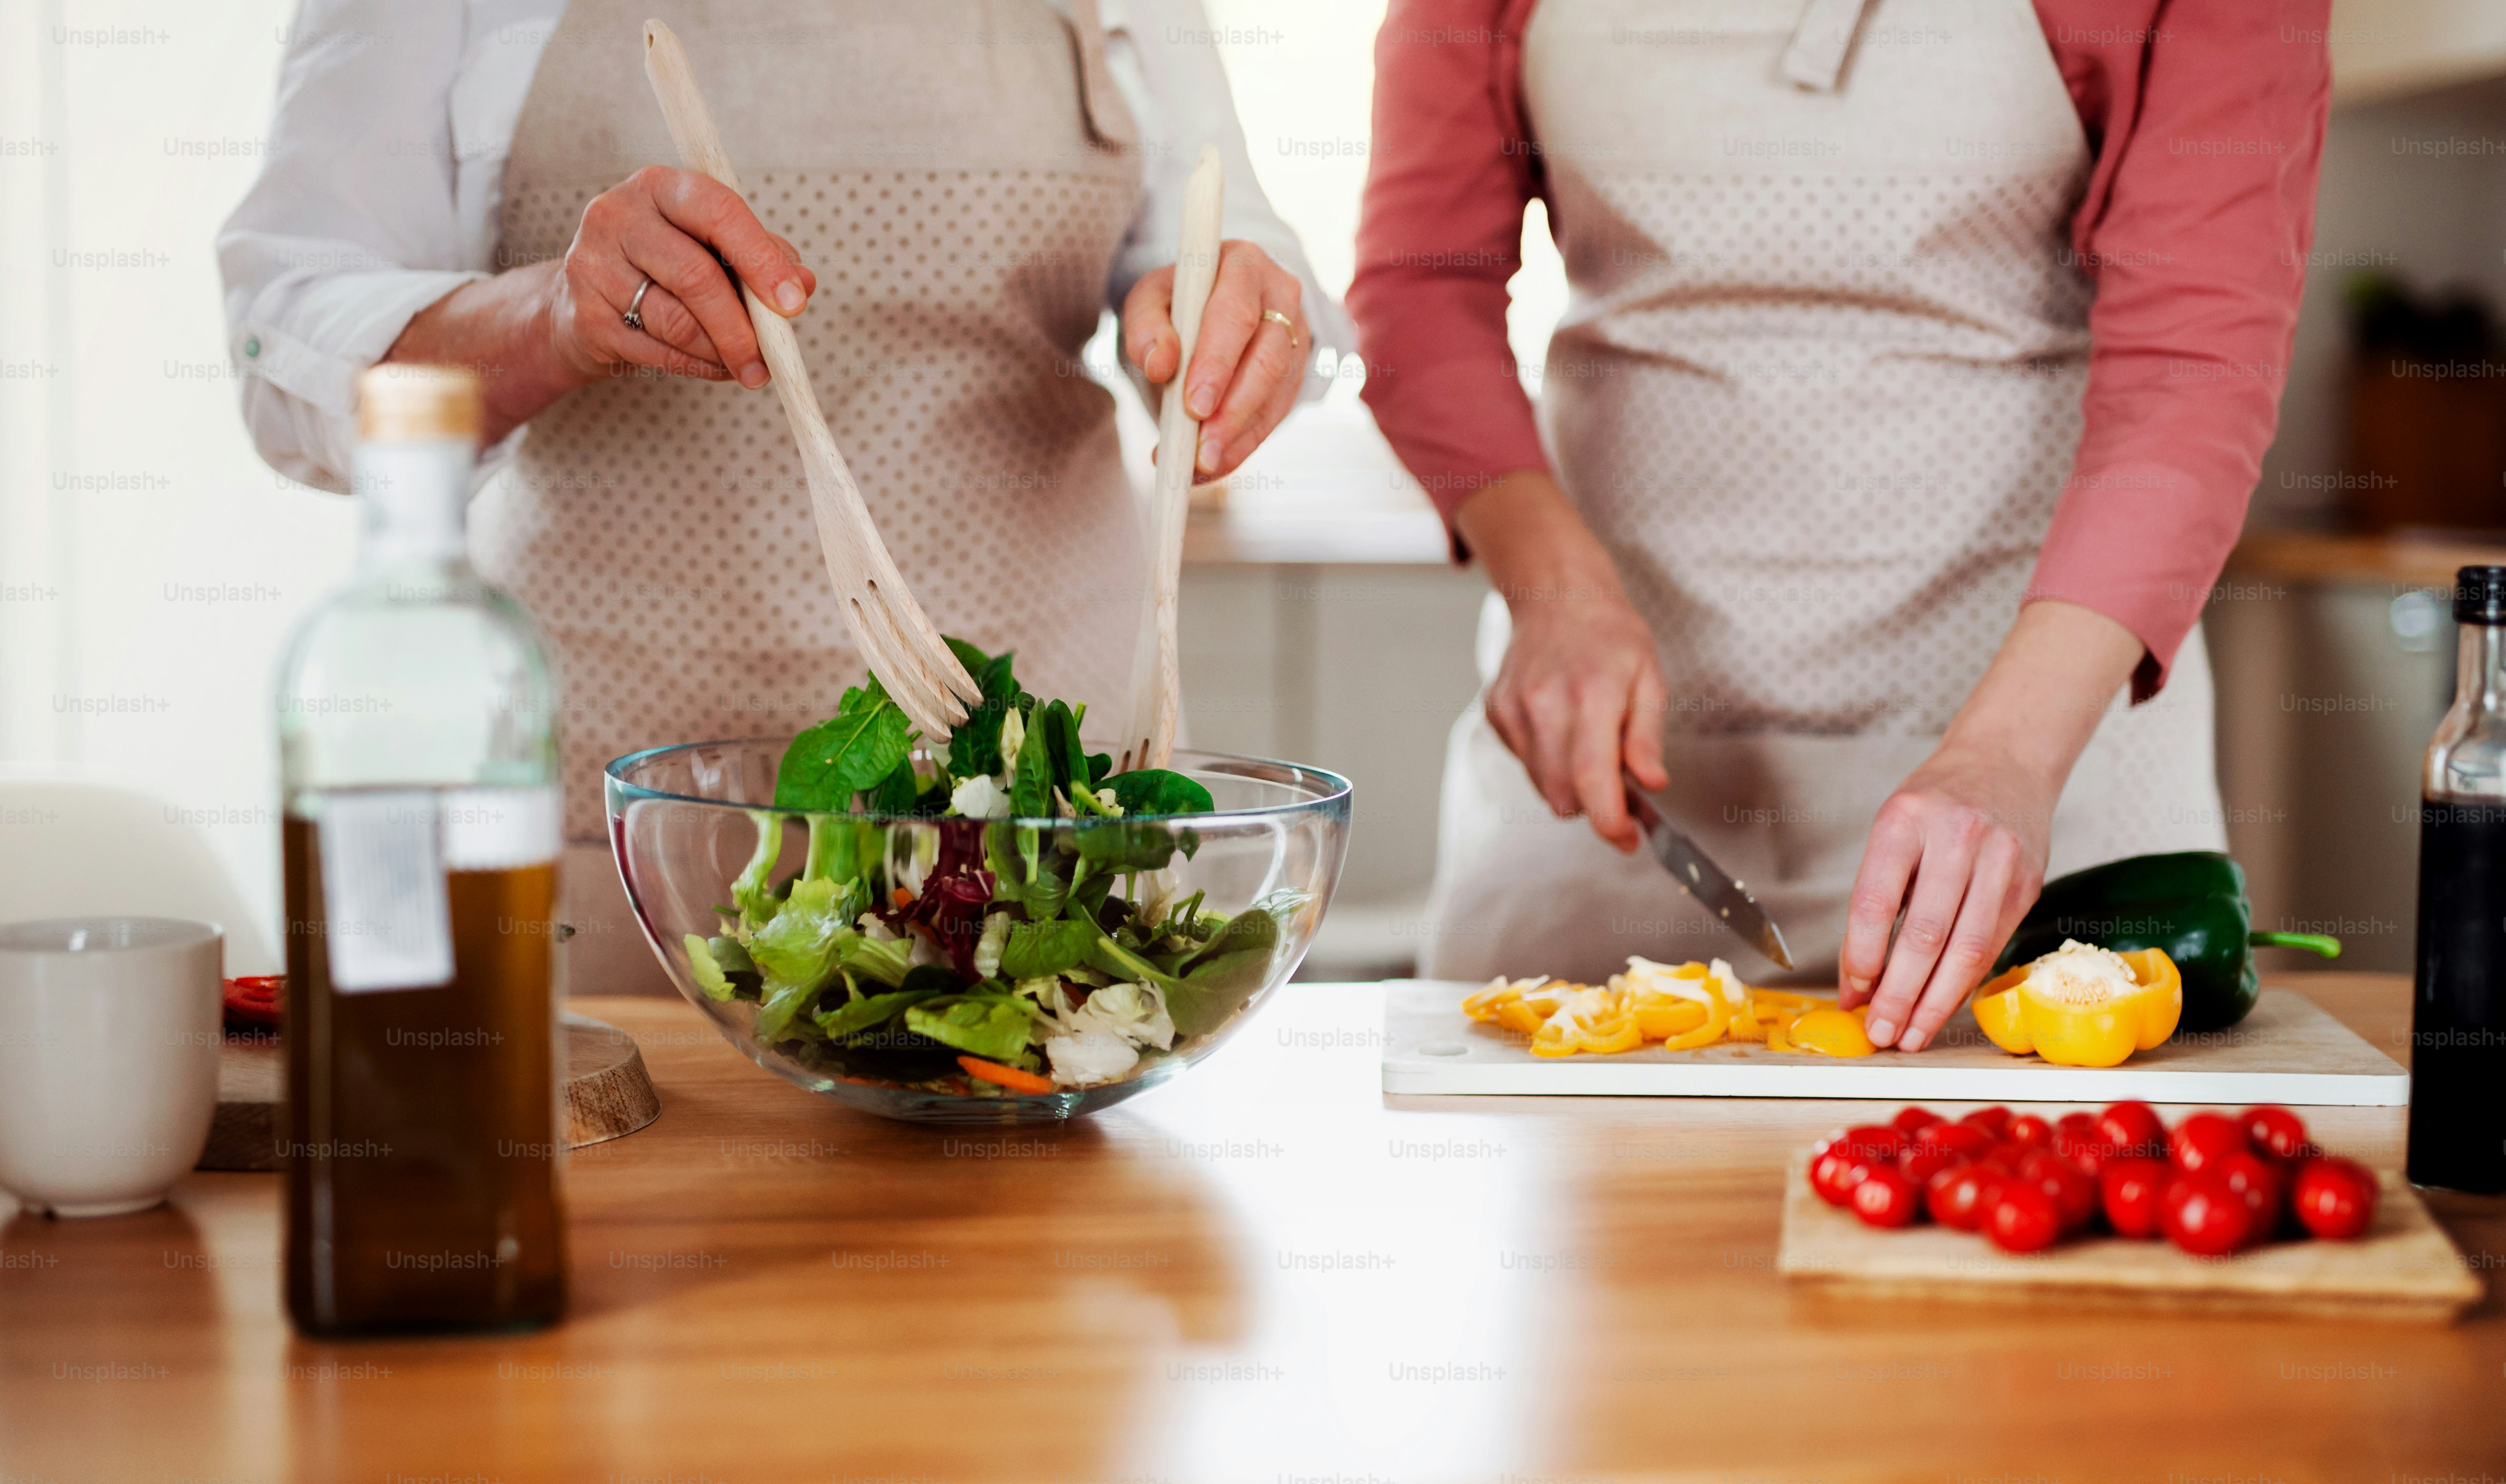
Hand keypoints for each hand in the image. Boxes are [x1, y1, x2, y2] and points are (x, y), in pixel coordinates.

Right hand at [545, 166, 816, 389]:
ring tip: (747, 365)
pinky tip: (718, 368)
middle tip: (772, 358)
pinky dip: (699, 367)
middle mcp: (617, 216)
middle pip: (696, 275)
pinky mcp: (587, 317)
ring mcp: (593, 265)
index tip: (793, 302)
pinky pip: (659, 353)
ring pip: (678, 322)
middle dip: (743, 325)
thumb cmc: (664, 267)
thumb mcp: (712, 247)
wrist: (583, 303)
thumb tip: (803, 284)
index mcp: (658, 186)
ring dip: (723, 352)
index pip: (717, 212)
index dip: (761, 259)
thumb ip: (760, 257)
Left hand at [1121, 240, 1306, 480]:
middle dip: (1232, 410)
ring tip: (1201, 466)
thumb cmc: (1177, 300)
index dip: (1217, 361)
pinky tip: (1213, 466)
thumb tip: (1160, 365)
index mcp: (1244, 264)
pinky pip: (1275, 415)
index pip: (1235, 314)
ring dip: (1239, 436)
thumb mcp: (1150, 299)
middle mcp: (1281, 296)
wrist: (1208, 304)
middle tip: (1200, 450)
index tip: (1194, 404)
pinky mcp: (1296, 373)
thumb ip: (1146, 326)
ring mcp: (1296, 336)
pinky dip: (1242, 446)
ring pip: (1276, 392)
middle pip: (1267, 358)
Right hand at [1454, 471, 1668, 852]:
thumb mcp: (1649, 677)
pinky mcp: (1496, 713)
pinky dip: (1548, 761)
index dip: (1610, 823)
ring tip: (1592, 748)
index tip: (1628, 839)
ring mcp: (1514, 710)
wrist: (1556, 594)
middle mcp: (1545, 704)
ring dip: (1571, 785)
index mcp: (1591, 695)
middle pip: (1564, 795)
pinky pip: (1525, 763)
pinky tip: (1562, 728)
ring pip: (1543, 785)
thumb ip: (1647, 736)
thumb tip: (1651, 783)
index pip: (1593, 780)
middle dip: (1595, 806)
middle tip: (1620, 789)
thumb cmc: (1610, 634)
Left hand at [1835, 745, 2051, 1050]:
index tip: (1851, 996)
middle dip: (1898, 994)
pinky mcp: (2029, 882)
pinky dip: (1964, 982)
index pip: (1876, 901)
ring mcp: (2000, 860)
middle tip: (1879, 1033)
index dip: (1862, 957)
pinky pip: (1993, 945)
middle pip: (1925, 934)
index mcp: (1906, 819)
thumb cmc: (1936, 802)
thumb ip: (1874, 901)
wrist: (2006, 760)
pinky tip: (1943, 1005)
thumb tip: (1856, 981)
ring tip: (1910, 1035)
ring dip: (1935, 1002)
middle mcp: (1957, 837)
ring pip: (1966, 949)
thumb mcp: (1892, 832)